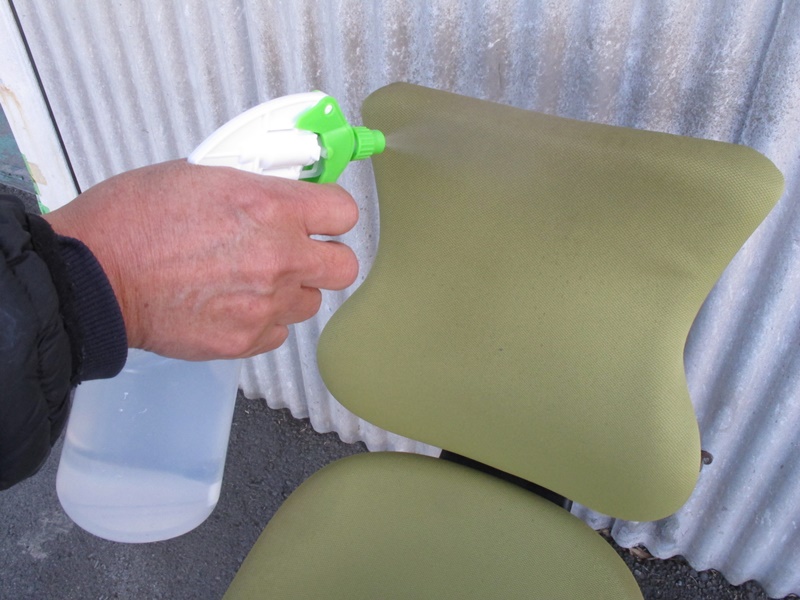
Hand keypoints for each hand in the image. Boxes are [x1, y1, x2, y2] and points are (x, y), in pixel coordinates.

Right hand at [44, 160, 358, 359]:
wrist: (94, 277)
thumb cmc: (134, 219)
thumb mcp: (201, 175)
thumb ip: (256, 187)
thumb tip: (284, 191)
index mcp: (270, 207)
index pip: (344, 211)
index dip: (330, 213)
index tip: (318, 215)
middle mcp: (278, 258)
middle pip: (344, 266)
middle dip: (324, 256)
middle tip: (297, 251)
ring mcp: (265, 304)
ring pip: (310, 301)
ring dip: (291, 290)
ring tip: (252, 280)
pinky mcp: (245, 340)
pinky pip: (278, 331)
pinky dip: (263, 321)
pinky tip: (233, 305)